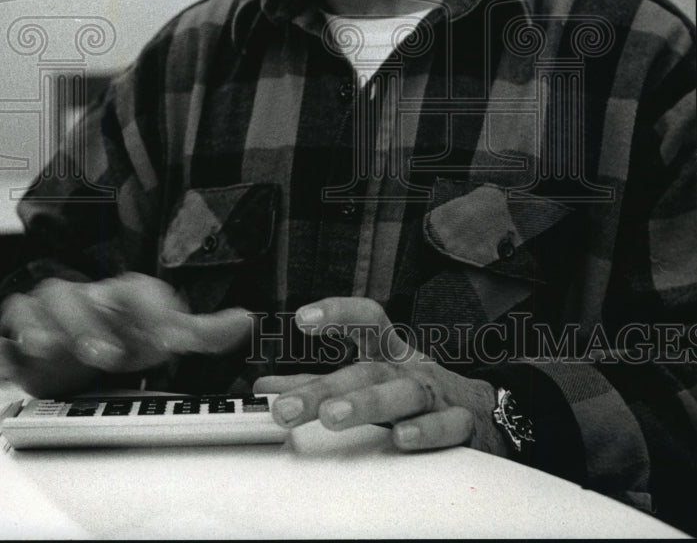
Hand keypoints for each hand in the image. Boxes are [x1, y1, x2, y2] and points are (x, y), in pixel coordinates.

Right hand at [0, 272, 251, 397]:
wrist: (72, 343)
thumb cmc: (120, 333)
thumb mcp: (159, 334)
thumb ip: (200, 331)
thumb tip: (245, 320)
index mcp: (119, 297)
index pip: (138, 291)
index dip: (156, 311)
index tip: (173, 338)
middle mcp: (82, 301)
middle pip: (78, 296)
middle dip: (90, 322)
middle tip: (107, 353)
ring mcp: (46, 320)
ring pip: (37, 307)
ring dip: (46, 328)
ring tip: (53, 350)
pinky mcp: (16, 345)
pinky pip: (0, 341)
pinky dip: (2, 354)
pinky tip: (10, 373)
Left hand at [254, 297, 507, 454]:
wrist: (483, 412)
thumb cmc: (414, 390)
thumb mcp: (368, 379)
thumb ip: (317, 382)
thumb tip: (266, 386)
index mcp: (387, 352)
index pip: (365, 320)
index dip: (338, 312)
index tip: (302, 319)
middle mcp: (409, 366)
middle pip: (368, 369)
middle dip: (326, 386)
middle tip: (287, 407)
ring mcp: (437, 393)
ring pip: (405, 392)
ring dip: (369, 403)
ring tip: (333, 417)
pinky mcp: (462, 424)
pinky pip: (446, 425)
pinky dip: (426, 431)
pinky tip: (402, 438)